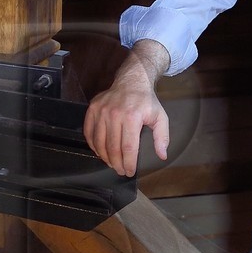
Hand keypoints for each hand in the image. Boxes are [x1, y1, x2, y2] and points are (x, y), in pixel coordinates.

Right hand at [84, 44, 170, 176]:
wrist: (131, 80)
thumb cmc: (146, 101)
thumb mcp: (160, 117)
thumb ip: (162, 137)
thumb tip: (162, 155)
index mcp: (132, 117)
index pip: (128, 147)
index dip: (128, 163)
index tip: (129, 171)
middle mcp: (114, 114)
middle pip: (112, 147)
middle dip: (116, 163)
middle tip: (120, 171)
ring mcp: (101, 111)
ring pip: (99, 142)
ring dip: (104, 157)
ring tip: (111, 164)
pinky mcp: (92, 109)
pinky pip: (89, 132)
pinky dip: (93, 145)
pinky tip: (100, 152)